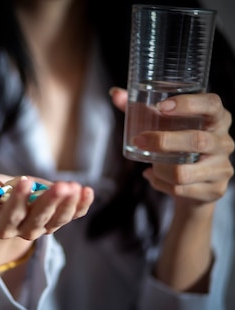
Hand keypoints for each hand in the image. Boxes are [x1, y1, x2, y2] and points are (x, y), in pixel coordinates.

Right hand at [0, 174, 93, 240]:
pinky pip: (72, 215)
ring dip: (68, 204)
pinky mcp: (56, 218)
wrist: (1, 201)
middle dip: (50, 203)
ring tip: (75, 187)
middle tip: (60, 186)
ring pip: (57, 220)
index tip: (24, 182)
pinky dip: (81, 205)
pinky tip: (87, 191)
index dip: (17, 202)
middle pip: (37, 221)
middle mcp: (21, 230)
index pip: (9, 218)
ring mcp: (41, 227)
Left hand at [110, 87, 234, 208]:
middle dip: (163, 141)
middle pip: (197, 140)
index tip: (162, 107)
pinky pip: (180, 190)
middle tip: (139, 140)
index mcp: (217, 118)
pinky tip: (155, 177)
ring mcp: (223, 167)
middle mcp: (224, 142)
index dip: (189, 104)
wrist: (194, 184)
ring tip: (151, 164)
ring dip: (160, 169)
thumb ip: (140, 109)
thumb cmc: (177, 144)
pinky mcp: (215, 189)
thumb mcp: (163, 125)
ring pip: (184, 172)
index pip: (212, 104)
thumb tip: (115, 93)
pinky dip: (160, 184)